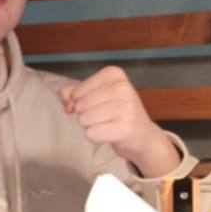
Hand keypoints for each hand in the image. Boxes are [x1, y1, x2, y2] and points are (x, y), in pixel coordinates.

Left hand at [60, 66, 179, 175]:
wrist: (142, 134)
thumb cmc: (115, 112)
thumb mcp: (94, 94)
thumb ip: (70, 94)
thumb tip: (68, 106)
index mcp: (113, 73)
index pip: (76, 93)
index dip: (81, 102)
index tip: (101, 103)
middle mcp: (122, 87)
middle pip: (79, 106)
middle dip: (87, 115)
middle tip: (106, 116)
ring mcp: (126, 107)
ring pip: (84, 120)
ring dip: (91, 126)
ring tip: (108, 124)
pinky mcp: (125, 128)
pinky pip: (91, 134)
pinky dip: (96, 138)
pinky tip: (110, 133)